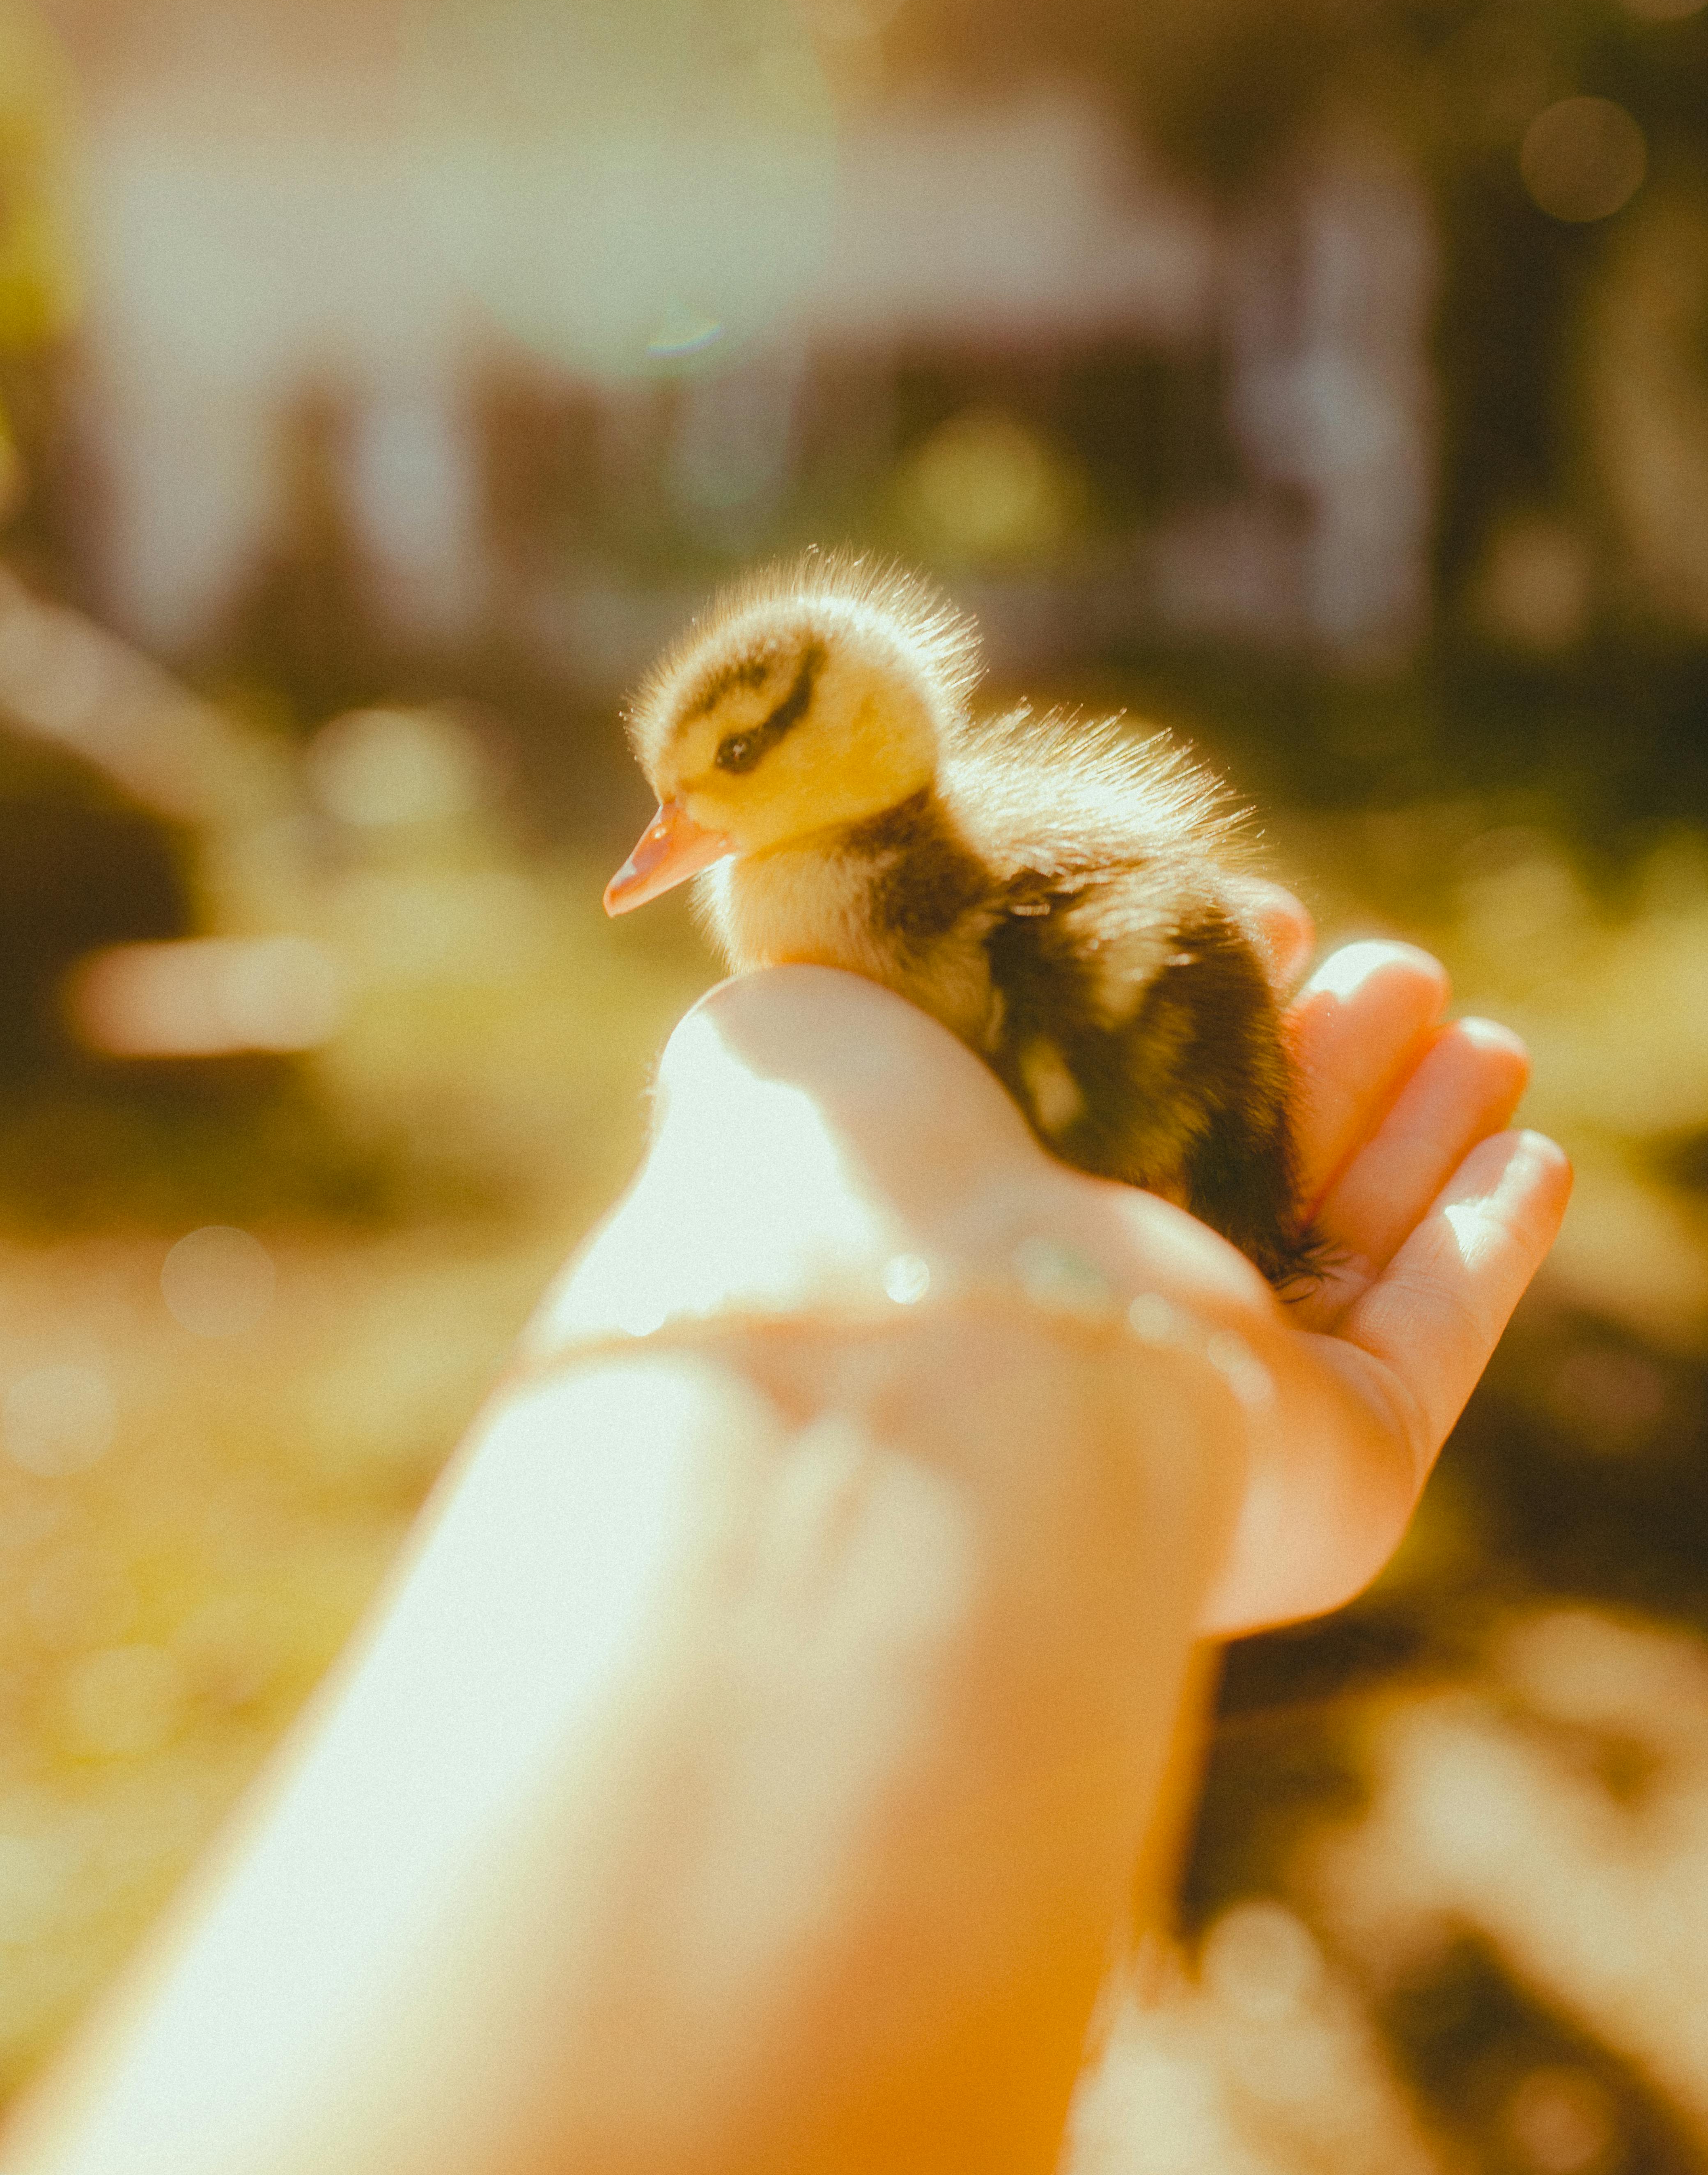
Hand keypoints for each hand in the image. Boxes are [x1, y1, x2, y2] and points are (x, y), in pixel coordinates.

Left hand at [543, 911, 1569, 1637]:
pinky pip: (1429, 1344)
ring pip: (1348, 1253)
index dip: (1196, 1013)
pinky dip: (1483, 1250)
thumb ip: (846, 960)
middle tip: (1395, 967)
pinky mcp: (1330, 1466)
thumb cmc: (832, 1165)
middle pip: (1246, 1181)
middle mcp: (1088, 1325)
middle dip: (1330, 1065)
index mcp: (974, 1232)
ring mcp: (1211, 1404)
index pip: (1114, 1113)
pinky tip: (1525, 1153)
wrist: (910, 1337)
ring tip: (1476, 1028)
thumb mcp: (798, 1011)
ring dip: (1420, 1134)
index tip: (1263, 915)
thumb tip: (862, 889)